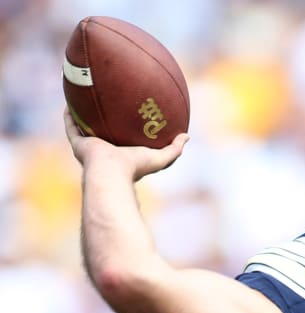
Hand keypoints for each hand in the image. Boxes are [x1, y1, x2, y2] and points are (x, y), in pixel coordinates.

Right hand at [64, 108, 188, 180]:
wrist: (112, 174)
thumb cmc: (136, 168)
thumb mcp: (161, 158)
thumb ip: (175, 149)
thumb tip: (186, 136)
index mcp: (122, 155)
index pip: (124, 141)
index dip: (126, 129)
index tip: (130, 116)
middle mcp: (105, 151)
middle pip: (103, 132)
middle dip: (104, 120)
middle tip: (108, 103)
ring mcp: (90, 149)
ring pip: (84, 129)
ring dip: (84, 115)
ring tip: (84, 98)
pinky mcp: (78, 146)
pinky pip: (71, 127)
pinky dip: (69, 116)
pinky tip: (70, 102)